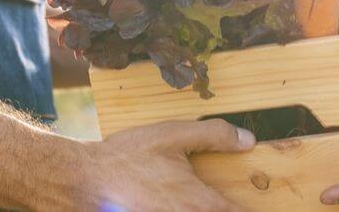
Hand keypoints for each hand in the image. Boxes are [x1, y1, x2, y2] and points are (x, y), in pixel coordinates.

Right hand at [82, 119, 255, 210]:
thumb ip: (215, 135)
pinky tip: (176, 203)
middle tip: (224, 201)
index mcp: (199, 203)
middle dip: (225, 210)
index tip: (254, 205)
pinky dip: (181, 211)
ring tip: (196, 200)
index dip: (248, 211)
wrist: (84, 178)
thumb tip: (248, 141)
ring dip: (199, 209)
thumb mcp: (174, 135)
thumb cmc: (128, 157)